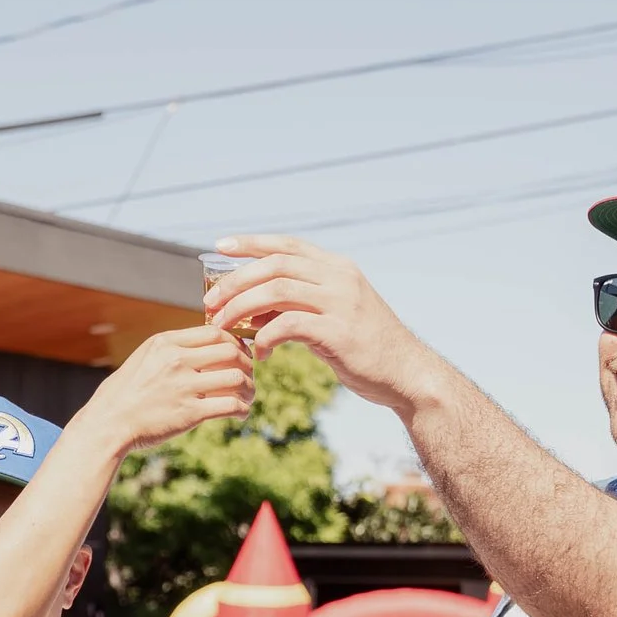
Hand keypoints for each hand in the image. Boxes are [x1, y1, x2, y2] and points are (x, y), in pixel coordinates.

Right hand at [71, 326, 252, 455]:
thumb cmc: (124, 394)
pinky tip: (240, 412)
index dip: (235, 342)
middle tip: (249, 376)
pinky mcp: (190, 413)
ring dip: (249, 388)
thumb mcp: (143, 358)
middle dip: (248, 364)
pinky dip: (242, 408)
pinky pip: (231, 405)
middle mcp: (177, 360)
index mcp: (166, 342)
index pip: (216, 333)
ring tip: (247, 396)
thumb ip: (171, 350)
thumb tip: (203, 348)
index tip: (240, 354)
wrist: (108, 424)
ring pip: (237, 378)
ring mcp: (184, 386)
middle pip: (232, 352)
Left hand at [207, 237, 422, 411]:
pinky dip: (265, 337)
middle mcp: (340, 278)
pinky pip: (289, 326)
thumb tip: (254, 311)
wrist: (406, 373)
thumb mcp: (332, 316)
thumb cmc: (365, 348)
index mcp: (338, 268)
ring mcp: (341, 303)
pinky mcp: (339, 332)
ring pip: (277, 290)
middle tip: (210, 302)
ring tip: (223, 326)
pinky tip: (259, 353)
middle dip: (236, 281)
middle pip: (275, 265)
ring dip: (242, 308)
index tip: (220, 246)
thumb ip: (298, 306)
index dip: (251, 243)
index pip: (287, 244)